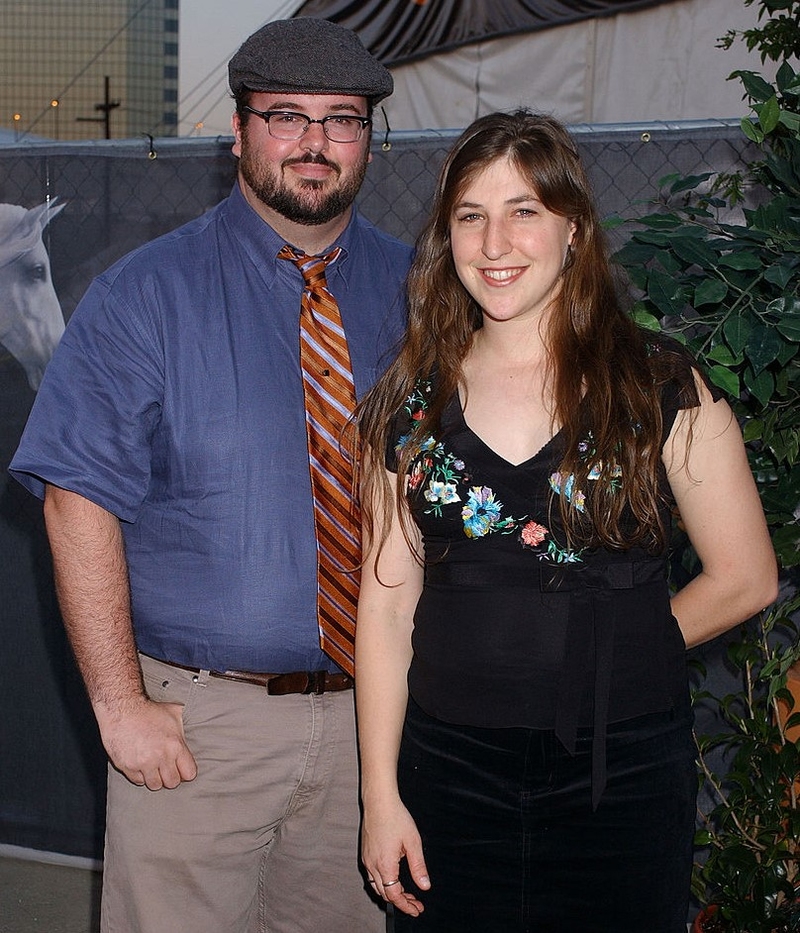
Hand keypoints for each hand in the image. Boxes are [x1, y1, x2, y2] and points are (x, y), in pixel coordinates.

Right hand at [95, 697, 197, 789]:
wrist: (121, 708)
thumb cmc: (147, 710)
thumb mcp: (173, 713)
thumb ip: (184, 726)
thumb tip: (197, 721)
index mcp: (175, 745)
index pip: (189, 773)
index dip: (186, 772)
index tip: (181, 769)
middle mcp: (161, 757)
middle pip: (172, 783)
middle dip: (170, 777)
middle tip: (166, 769)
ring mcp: (143, 763)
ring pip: (155, 785)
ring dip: (155, 778)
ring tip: (153, 767)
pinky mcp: (127, 767)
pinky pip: (137, 781)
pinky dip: (139, 776)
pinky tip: (140, 765)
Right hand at [362, 797, 429, 916]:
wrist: (379, 801)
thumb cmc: (396, 817)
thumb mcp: (413, 842)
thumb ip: (418, 866)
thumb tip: (424, 886)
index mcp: (385, 864)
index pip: (394, 895)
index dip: (406, 905)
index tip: (416, 910)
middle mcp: (372, 865)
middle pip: (385, 894)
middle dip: (401, 902)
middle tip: (415, 903)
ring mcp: (367, 859)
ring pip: (377, 886)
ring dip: (391, 893)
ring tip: (406, 894)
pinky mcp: (365, 853)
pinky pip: (372, 876)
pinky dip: (383, 883)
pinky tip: (394, 878)